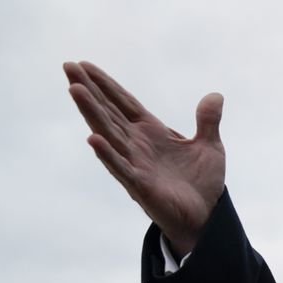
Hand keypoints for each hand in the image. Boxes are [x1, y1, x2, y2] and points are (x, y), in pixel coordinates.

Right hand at [64, 61, 225, 253]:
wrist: (206, 216)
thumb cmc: (201, 183)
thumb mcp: (210, 147)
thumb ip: (208, 122)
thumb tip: (215, 96)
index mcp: (151, 132)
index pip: (123, 103)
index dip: (105, 84)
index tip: (84, 65)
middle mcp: (137, 145)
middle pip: (108, 112)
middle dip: (88, 90)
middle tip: (67, 67)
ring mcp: (136, 164)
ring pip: (108, 134)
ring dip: (91, 112)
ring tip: (74, 90)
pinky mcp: (140, 186)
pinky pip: (121, 168)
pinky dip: (108, 154)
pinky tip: (93, 138)